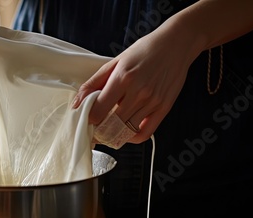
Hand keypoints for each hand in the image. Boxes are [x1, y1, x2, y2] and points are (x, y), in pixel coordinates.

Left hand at [72, 26, 196, 143]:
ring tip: (108, 129)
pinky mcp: (164, 108)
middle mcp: (139, 92)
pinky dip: (132, 138)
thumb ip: (94, 82)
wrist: (176, 44)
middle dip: (99, 129)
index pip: (98, 111)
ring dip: (114, 134)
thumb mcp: (115, 61)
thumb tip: (76, 102)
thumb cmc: (144, 51)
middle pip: (111, 124)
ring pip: (126, 131)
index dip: (89, 118)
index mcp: (123, 78)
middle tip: (95, 128)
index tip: (86, 118)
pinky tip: (125, 131)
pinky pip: (145, 133)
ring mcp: (153, 102)